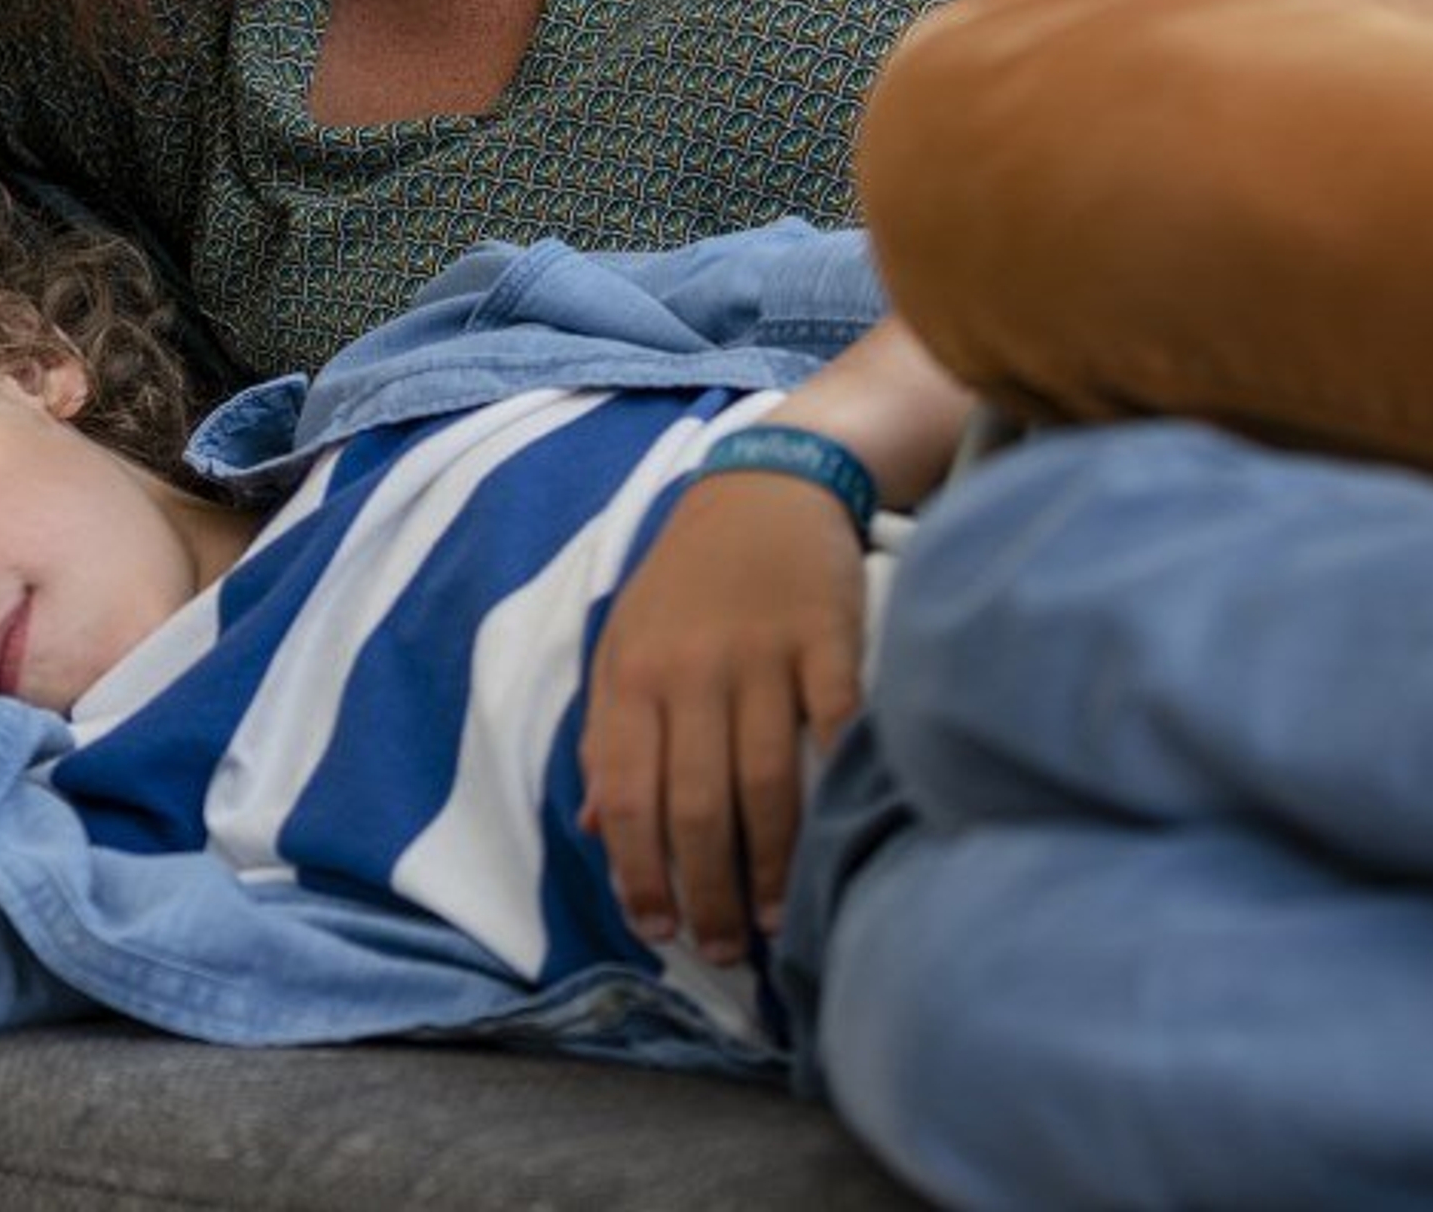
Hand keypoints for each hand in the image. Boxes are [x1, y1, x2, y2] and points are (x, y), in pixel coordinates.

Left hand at [579, 474, 866, 965]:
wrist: (764, 483)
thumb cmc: (687, 580)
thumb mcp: (623, 644)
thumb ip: (608, 735)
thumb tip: (596, 829)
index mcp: (632, 676)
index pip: (628, 797)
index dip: (639, 874)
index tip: (658, 930)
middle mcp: (691, 670)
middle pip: (696, 805)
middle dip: (708, 891)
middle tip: (726, 949)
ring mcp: (761, 653)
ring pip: (764, 782)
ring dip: (771, 864)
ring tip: (775, 920)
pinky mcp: (826, 635)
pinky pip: (832, 722)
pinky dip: (834, 780)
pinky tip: (836, 835)